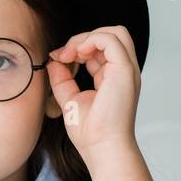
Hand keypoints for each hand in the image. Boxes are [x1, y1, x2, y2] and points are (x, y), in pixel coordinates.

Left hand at [45, 24, 140, 161]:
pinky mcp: (125, 70)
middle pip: (111, 35)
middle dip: (85, 38)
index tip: (58, 59)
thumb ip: (62, 79)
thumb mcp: (70, 99)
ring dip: (87, 37)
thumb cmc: (90, 132)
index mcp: (112, 77)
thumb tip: (54, 61)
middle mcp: (122, 71)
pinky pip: (111, 39)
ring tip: (71, 54)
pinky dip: (91, 40)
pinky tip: (76, 54)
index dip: (78, 47)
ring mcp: (126, 70)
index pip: (99, 49)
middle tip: (65, 55)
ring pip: (114, 32)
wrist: (101, 147)